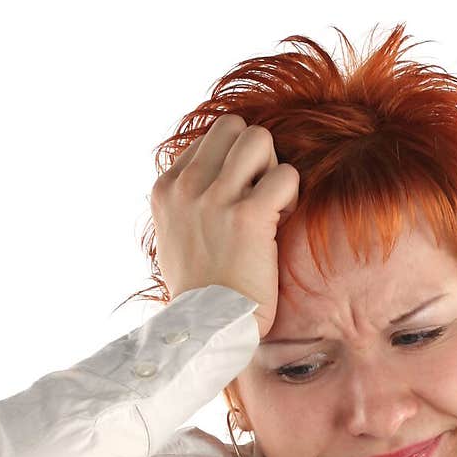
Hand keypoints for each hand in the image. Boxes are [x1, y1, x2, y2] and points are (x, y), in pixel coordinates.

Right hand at [150, 113, 300, 339]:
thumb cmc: (199, 291)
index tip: (237, 200)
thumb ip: (187, 199)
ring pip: (260, 139)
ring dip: (273, 170)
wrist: (207, 329)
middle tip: (259, 195)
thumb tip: (208, 173)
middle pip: (235, 127)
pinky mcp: (247, 215)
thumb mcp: (174, 235)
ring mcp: (215, 198)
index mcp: (166, 189)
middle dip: (256, 156)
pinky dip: (291, 196)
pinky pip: (286, 175)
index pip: (210, 138)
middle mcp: (186, 187)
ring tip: (271, 206)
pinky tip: (280, 224)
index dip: (233, 163)